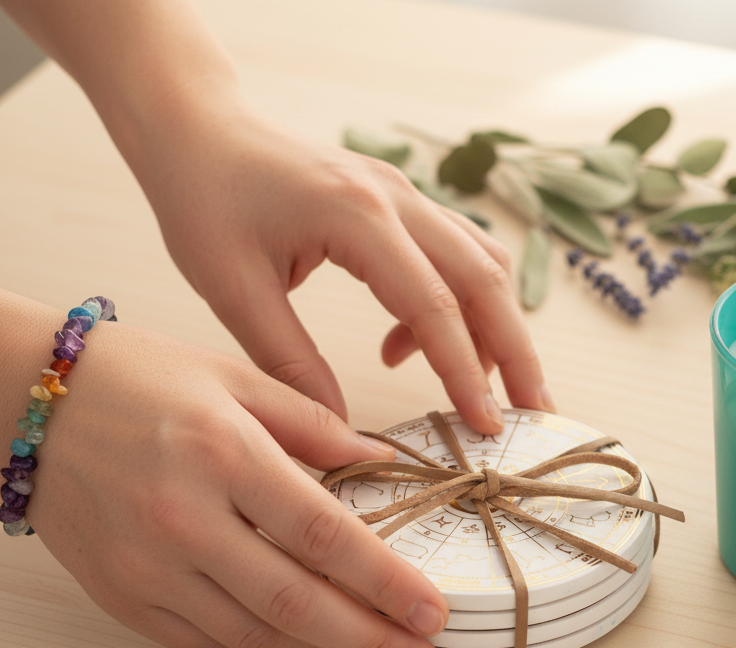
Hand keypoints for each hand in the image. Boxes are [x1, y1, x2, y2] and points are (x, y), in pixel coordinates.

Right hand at [31, 321, 447, 647]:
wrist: (29, 399)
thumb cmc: (137, 377)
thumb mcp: (234, 377)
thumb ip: (312, 422)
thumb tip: (380, 460)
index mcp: (225, 455)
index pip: (326, 537)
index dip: (387, 584)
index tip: (432, 612)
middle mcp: (185, 519)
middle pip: (297, 604)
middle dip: (371, 642)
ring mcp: (147, 566)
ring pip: (252, 635)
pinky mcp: (120, 595)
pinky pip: (202, 643)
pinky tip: (297, 643)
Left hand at [133, 96, 552, 431]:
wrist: (199, 128)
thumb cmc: (203, 198)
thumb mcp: (232, 289)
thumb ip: (290, 362)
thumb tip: (339, 431)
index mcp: (357, 215)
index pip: (434, 305)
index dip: (465, 372)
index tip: (486, 427)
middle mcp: (397, 198)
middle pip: (486, 279)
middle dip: (516, 352)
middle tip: (536, 413)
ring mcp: (406, 195)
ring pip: (482, 264)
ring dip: (499, 328)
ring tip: (494, 392)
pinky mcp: (402, 203)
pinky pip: (455, 256)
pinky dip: (454, 308)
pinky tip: (406, 348)